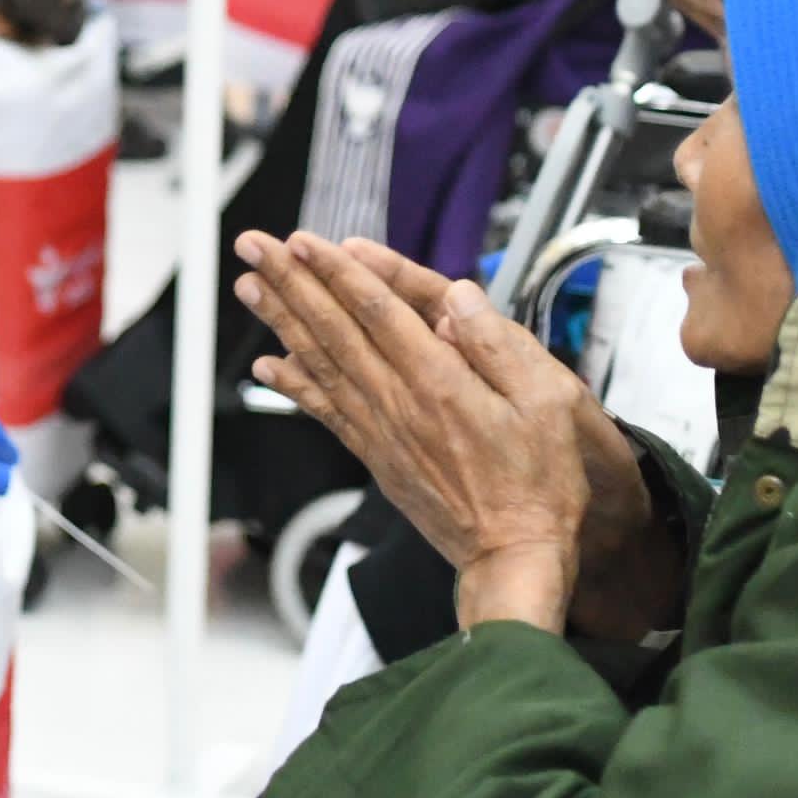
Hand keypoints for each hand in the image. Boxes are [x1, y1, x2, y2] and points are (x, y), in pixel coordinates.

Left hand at [237, 231, 636, 630]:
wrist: (513, 555)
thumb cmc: (538, 485)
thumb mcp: (547, 404)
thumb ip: (498, 346)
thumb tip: (459, 298)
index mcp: (439, 383)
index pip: (377, 312)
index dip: (337, 272)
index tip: (303, 242)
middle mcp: (399, 403)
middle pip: (335, 329)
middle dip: (292, 282)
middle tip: (255, 248)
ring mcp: (382, 431)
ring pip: (321, 363)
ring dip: (282, 321)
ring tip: (249, 287)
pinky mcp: (376, 456)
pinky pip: (325, 411)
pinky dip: (294, 384)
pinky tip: (269, 364)